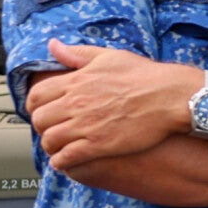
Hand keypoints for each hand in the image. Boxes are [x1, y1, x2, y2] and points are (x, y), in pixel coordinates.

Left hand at [28, 41, 193, 171]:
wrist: (172, 97)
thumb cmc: (146, 76)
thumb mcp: (110, 57)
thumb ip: (78, 54)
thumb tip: (53, 45)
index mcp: (76, 82)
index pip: (36, 96)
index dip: (35, 106)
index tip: (43, 110)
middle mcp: (77, 103)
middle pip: (39, 119)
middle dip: (42, 126)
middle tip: (52, 129)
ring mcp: (86, 126)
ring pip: (50, 140)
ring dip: (51, 145)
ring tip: (59, 146)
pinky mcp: (99, 145)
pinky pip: (67, 157)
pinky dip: (61, 161)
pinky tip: (67, 160)